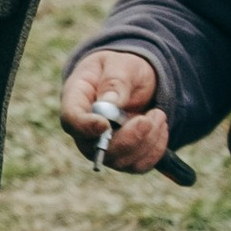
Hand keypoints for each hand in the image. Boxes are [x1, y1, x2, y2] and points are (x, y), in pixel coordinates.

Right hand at [61, 47, 170, 174]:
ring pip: (120, 161)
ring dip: (146, 141)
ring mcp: (103, 146)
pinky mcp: (123, 157)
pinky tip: (159, 127)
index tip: (106, 124)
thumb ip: (115, 81)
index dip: (86, 127)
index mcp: (76, 98)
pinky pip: (138, 165)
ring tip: (158, 115)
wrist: (135, 80)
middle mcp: (85, 128)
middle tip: (149, 119)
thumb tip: (108, 104)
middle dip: (128, 138)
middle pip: (96, 149)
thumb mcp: (120, 65)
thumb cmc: (121, 68)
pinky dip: (155, 149)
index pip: (71, 120)